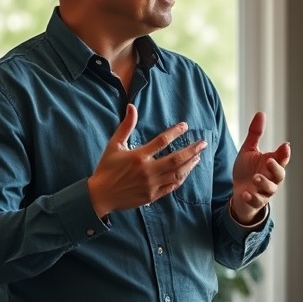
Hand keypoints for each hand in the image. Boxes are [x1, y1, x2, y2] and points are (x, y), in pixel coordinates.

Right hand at [87, 104, 207, 216]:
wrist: (100, 196)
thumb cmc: (107, 168)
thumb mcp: (114, 145)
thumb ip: (126, 126)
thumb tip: (132, 106)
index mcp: (138, 156)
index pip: (162, 141)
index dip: (175, 132)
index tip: (185, 126)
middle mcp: (147, 171)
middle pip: (176, 159)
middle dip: (192, 150)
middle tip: (203, 143)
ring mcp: (151, 185)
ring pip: (177, 173)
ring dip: (190, 164)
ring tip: (198, 156)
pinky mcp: (152, 196)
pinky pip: (172, 186)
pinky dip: (182, 178)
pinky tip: (187, 171)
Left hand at [230, 112, 290, 224]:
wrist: (238, 192)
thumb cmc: (246, 170)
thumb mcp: (249, 150)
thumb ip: (255, 134)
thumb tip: (261, 113)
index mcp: (271, 164)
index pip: (281, 159)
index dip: (284, 154)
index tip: (285, 147)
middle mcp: (271, 178)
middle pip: (280, 175)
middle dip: (276, 169)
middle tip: (269, 161)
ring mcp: (264, 191)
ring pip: (270, 189)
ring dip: (264, 183)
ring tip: (255, 177)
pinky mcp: (255, 201)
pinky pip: (256, 201)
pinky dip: (252, 198)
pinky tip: (245, 193)